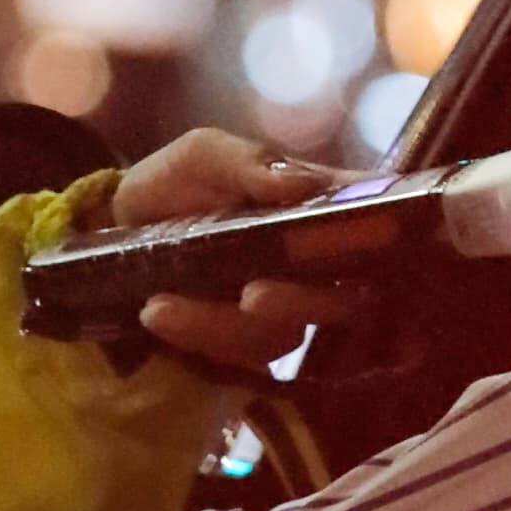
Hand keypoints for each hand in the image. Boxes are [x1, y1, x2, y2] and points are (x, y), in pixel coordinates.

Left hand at [103, 129, 357, 373]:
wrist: (119, 230)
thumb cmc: (176, 183)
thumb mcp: (202, 156)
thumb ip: (249, 163)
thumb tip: (303, 184)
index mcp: (319, 206)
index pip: (378, 218)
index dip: (391, 233)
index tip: (374, 242)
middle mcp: (316, 263)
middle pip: (346, 299)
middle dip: (301, 302)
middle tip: (251, 294)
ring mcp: (286, 308)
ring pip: (283, 333)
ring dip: (222, 324)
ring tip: (158, 303)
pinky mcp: (250, 344)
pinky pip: (239, 354)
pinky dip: (195, 334)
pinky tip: (155, 312)